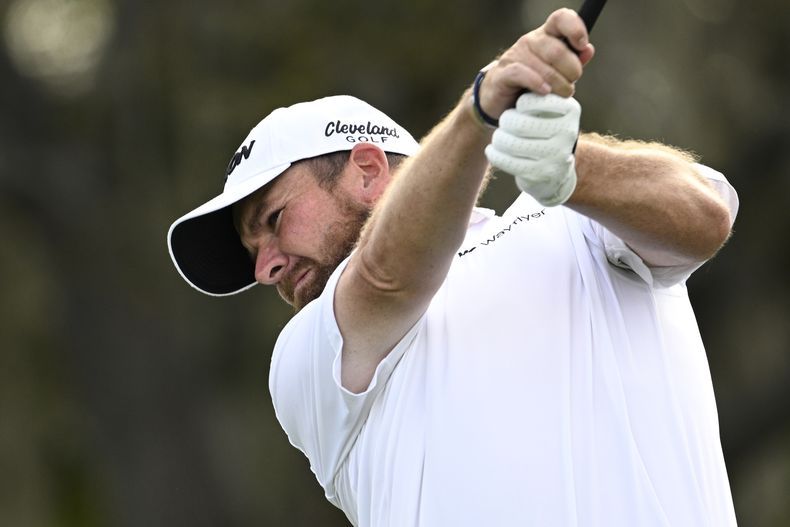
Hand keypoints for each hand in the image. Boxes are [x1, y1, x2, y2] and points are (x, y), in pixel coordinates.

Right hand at [477, 8, 593, 120]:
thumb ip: (572, 62)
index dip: (575, 29)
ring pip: (544, 66)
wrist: (499, 102)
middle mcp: (529, 41)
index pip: (561, 19)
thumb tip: (588, 50)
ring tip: (560, 95)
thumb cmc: (530, 86)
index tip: (581, 46)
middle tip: (570, 86)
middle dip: (571, 71)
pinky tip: (544, 92)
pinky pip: (522, 74)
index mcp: (545, 36)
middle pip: (557, 50)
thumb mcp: (555, 72)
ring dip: (558, 85)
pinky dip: (537, 84)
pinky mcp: (502, 74)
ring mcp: (514, 56)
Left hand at [484, 92, 580, 205]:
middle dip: (506, 121)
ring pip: (510, 142)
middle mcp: (567, 132)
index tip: (521, 107)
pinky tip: (492, 150)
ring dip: (499, 138)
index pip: (531, 101)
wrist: (555, 170)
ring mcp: (555, 155)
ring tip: (500, 136)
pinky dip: (494, 154)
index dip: (520, 104)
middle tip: (506, 122)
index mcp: (570, 109)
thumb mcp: (549, 108)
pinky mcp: (541, 173)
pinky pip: (507, 161)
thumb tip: (517, 71)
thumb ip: (537, 90)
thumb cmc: (546, 129)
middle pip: (517, 123)